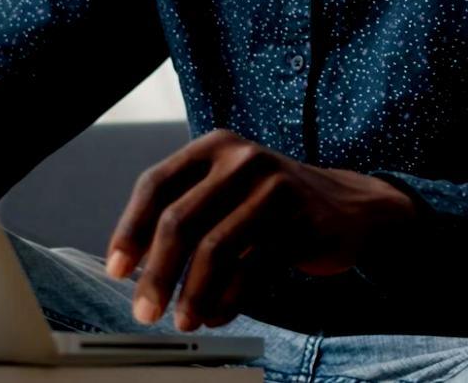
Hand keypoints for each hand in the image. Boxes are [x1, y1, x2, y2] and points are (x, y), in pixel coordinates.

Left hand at [103, 129, 416, 330]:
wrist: (351, 208)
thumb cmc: (273, 204)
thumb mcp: (229, 189)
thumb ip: (187, 211)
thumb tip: (134, 266)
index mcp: (214, 146)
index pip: (155, 184)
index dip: (130, 229)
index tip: (117, 269)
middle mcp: (242, 158)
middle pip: (180, 220)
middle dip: (157, 273)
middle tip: (144, 310)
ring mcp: (275, 188)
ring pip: (215, 248)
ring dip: (192, 293)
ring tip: (184, 321)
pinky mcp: (301, 222)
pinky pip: (253, 269)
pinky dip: (228, 299)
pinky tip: (216, 315)